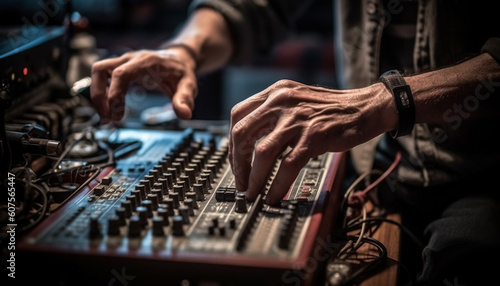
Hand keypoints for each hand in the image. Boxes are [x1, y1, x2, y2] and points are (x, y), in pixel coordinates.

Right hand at [90, 47, 197, 122]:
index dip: (113, 94)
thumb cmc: (181, 71)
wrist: (179, 59)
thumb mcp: (188, 85)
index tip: (117, 115)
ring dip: (97, 94)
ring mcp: (124, 61)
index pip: (120, 74)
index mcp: (146, 61)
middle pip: (100, 69)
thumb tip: (184, 114)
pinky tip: (110, 109)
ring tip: (106, 116)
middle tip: (107, 119)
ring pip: (98, 71)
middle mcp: (131, 59)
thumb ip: (185, 99)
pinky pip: (102, 77)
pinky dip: (102, 93)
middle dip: (99, 96)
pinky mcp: (120, 67)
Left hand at [228, 79, 393, 204]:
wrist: (365, 107)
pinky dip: (277, 185)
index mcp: (275, 93)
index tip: (234, 161)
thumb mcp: (296, 100)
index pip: (237, 116)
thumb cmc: (331, 108)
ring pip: (261, 152)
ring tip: (253, 193)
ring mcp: (297, 119)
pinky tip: (274, 195)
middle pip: (242, 134)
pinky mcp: (314, 136)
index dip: (230, 143)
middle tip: (240, 181)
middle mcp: (281, 102)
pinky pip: (287, 166)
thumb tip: (249, 143)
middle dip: (236, 163)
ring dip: (253, 178)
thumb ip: (273, 114)